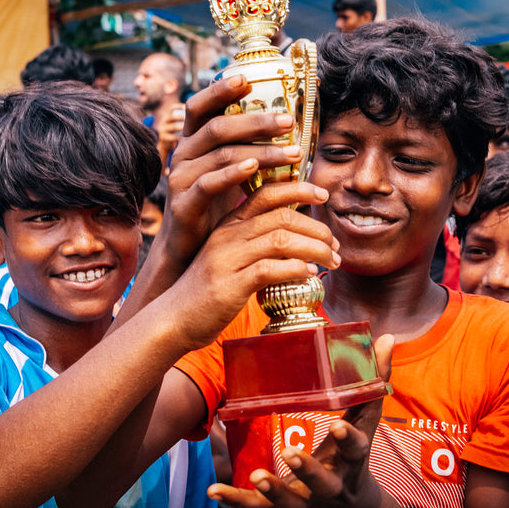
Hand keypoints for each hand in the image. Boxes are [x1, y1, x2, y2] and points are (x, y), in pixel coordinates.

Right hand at [162, 75, 305, 268]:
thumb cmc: (215, 205)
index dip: (219, 89)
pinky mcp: (183, 203)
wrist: (189, 249)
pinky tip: (254, 169)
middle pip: (216, 127)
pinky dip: (232, 174)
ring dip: (259, 150)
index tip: (247, 79)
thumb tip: (287, 124)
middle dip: (255, 121)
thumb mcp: (230, 171)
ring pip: (219, 154)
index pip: (200, 106)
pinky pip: (207, 183)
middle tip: (288, 121)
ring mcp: (180, 177)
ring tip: (291, 152)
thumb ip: (247, 148)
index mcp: (192, 141)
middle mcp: (183, 154)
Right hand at [163, 181, 340, 349]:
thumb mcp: (229, 257)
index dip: (298, 189)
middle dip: (316, 228)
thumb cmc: (208, 291)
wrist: (173, 319)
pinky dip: (296, 269)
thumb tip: (296, 239)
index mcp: (228, 224)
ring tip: (331, 260)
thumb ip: (255, 243)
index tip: (322, 196)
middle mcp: (227, 236)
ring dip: (314, 248)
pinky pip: (270, 269)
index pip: (266, 193)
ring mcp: (227, 259)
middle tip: (335, 244)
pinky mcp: (229, 285)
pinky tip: (308, 273)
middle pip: (281, 216)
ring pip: (281, 240)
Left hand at [207, 335, 394, 507]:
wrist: (351, 507)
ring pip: (291, 500)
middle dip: (307, 469)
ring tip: (255, 475)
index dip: (348, 438)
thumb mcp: (367, 420)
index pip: (356, 449)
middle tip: (289, 452)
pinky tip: (214, 490)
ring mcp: (307, 497)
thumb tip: (388, 338)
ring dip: (274, 489)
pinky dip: (236, 500)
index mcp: (352, 459)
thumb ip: (374, 381)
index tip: (338, 425)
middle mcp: (332, 482)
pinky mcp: (284, 504)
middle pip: (322, 481)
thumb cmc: (354, 452)